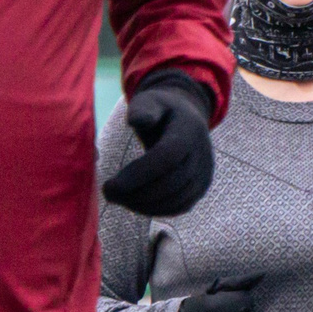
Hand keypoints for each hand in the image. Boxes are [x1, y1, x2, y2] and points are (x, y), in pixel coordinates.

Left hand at [102, 72, 215, 216]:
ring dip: (144, 206)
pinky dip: (155, 210)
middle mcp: (202, 155)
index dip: (138, 175)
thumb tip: (136, 121)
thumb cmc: (160, 110)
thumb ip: (142, 109)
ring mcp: (204, 174)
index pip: (166, 158)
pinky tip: (134, 204)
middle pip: (171, 183)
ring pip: (176, 200)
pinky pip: (179, 207)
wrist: (186, 119)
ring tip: (118, 199)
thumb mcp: (149, 101)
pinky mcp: (200, 189)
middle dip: (136, 194)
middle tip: (108, 194)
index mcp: (189, 131)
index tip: (109, 185)